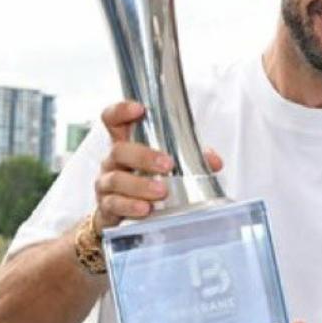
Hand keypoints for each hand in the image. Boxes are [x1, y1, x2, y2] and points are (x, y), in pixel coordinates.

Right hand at [94, 101, 223, 228]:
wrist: (128, 212)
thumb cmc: (150, 179)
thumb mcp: (171, 165)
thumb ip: (192, 158)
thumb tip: (214, 161)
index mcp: (127, 143)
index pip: (114, 119)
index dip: (122, 111)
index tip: (140, 109)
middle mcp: (113, 160)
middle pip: (119, 150)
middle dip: (144, 156)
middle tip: (168, 165)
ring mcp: (107, 183)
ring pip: (116, 179)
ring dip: (140, 185)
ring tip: (162, 191)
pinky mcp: (107, 206)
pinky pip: (113, 204)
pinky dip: (130, 206)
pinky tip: (145, 209)